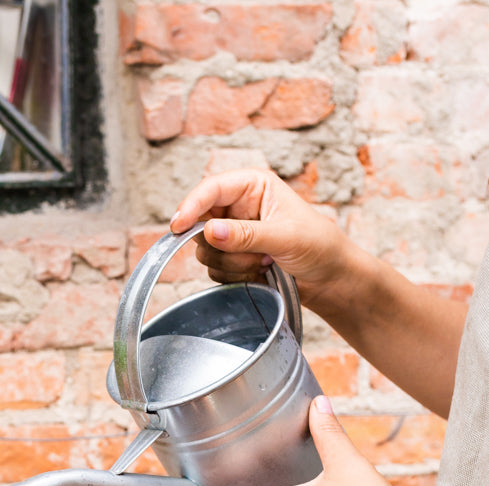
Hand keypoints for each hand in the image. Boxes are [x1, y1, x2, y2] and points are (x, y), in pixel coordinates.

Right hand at [170, 168, 348, 309]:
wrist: (330, 278)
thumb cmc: (319, 247)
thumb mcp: (285, 236)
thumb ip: (246, 234)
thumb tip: (209, 232)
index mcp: (252, 186)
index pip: (210, 189)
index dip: (191, 207)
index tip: (178, 227)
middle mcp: (238, 206)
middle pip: (202, 224)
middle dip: (223, 247)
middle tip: (254, 256)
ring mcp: (234, 233)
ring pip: (207, 251)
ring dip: (232, 265)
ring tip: (264, 264)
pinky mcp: (233, 257)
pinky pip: (215, 269)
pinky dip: (233, 276)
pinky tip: (259, 274)